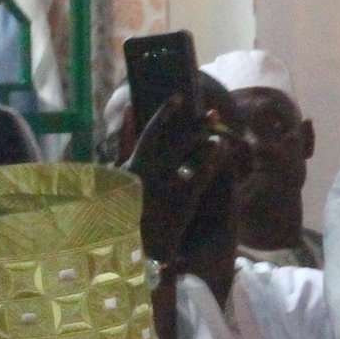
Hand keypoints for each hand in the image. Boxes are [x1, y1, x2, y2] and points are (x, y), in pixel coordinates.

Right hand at [126, 93, 239, 268]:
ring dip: (207, 143)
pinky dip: (211, 163)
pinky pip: (202, 177)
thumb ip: (125, 141)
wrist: (133, 241)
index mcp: (133, 166)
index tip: (179, 97)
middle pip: (179, 143)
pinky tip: (219, 153)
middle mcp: (151, 174)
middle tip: (212, 112)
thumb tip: (129, 109)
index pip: (150, 133)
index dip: (165, 113)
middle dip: (196, 125)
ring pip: (194, 159)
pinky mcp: (183, 202)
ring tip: (217, 133)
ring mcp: (168, 188)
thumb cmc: (125, 200)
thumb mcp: (120, 171)